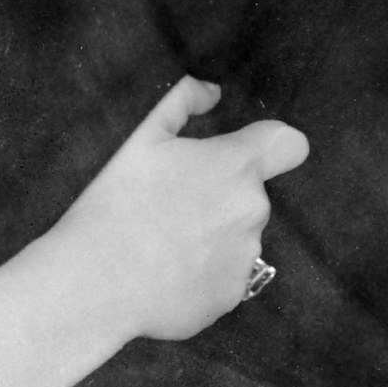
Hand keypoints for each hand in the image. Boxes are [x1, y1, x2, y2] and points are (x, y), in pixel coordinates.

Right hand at [56, 77, 307, 343]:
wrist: (98, 280)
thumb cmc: (119, 200)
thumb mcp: (143, 136)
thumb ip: (184, 101)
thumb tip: (212, 91)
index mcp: (236, 165)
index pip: (289, 144)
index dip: (272, 146)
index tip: (241, 156)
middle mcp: (253, 210)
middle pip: (250, 193)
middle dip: (221, 194)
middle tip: (171, 203)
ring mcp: (245, 257)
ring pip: (238, 235)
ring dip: (213, 235)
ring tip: (164, 242)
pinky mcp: (232, 296)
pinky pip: (225, 274)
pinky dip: (204, 273)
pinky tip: (166, 272)